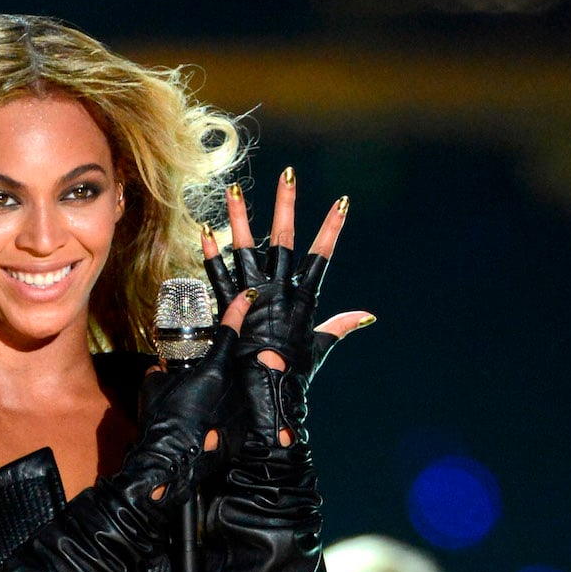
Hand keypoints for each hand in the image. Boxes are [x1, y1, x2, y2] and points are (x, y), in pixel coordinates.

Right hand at [121, 290, 253, 506]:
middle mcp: (234, 388)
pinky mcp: (240, 434)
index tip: (251, 295)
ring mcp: (240, 412)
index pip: (230, 333)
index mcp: (215, 371)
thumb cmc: (159, 421)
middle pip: (229, 368)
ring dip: (217, 398)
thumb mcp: (153, 386)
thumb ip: (159, 370)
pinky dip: (220, 420)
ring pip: (231, 394)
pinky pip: (232, 418)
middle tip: (198, 386)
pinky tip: (203, 431)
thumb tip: (160, 365)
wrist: (168, 465)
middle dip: (215, 372)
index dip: (239, 310)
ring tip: (197, 414)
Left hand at [202, 168, 372, 445]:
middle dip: (286, 205)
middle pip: (284, 240)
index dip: (331, 229)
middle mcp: (278, 292)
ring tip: (232, 188)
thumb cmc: (293, 377)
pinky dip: (211, 254)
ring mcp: (252, 298)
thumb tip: (366, 315)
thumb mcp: (319, 349)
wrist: (266, 399)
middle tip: (287, 172)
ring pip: (246, 249)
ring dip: (239, 218)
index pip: (321, 257)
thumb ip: (339, 326)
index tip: (342, 201)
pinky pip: (217, 276)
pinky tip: (203, 230)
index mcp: (302, 300)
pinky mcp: (228, 309)